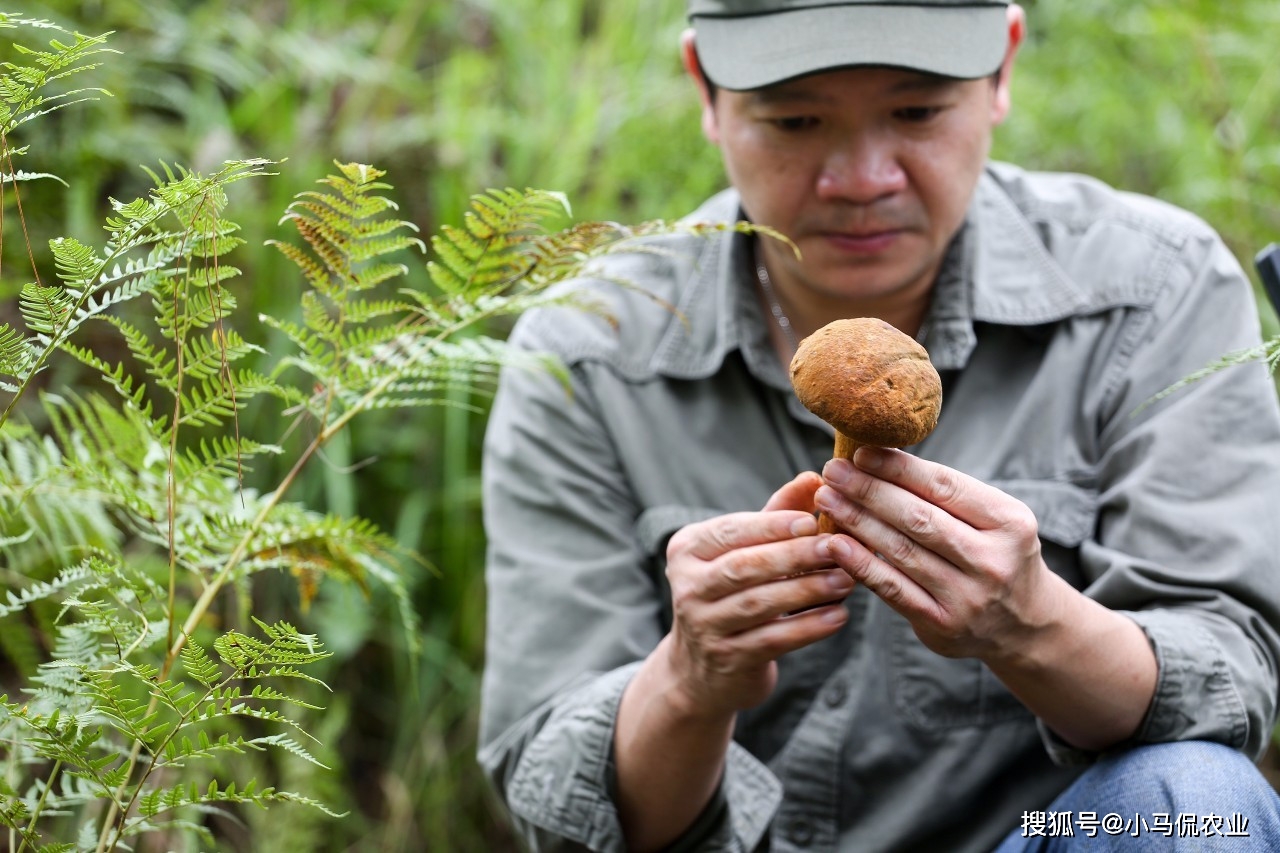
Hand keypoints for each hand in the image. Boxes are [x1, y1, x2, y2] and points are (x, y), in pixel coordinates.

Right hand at [661, 472, 851, 718]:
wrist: (701, 669)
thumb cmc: (731, 593)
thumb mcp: (744, 551)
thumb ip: (777, 515)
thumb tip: (814, 478)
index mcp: (688, 549)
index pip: (731, 531)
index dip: (772, 526)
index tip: (812, 520)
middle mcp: (688, 587)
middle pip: (744, 567)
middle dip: (794, 556)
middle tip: (837, 548)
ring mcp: (704, 627)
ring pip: (759, 603)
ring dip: (807, 590)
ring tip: (846, 580)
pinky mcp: (727, 660)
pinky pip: (773, 640)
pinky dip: (808, 628)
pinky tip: (838, 616)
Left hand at [815, 447, 1060, 662]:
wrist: (1025, 625)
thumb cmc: (995, 554)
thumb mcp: (994, 520)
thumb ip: (948, 495)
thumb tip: (879, 457)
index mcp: (1009, 522)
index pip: (944, 486)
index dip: (898, 467)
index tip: (860, 453)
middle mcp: (992, 560)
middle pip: (918, 517)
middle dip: (868, 490)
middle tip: (833, 470)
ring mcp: (968, 597)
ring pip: (901, 550)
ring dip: (857, 521)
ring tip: (827, 499)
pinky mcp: (942, 625)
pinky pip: (892, 589)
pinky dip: (860, 564)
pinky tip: (834, 544)